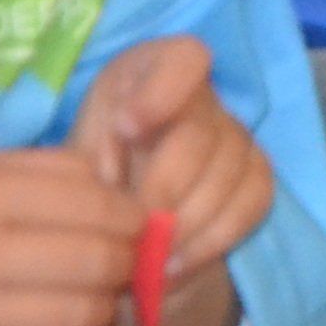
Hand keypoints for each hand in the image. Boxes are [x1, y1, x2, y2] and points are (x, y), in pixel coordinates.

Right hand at [0, 147, 140, 325]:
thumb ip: (55, 170)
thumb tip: (125, 191)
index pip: (94, 207)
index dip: (131, 215)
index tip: (138, 220)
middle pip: (98, 262)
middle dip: (127, 260)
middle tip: (125, 258)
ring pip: (86, 313)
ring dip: (106, 302)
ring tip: (96, 291)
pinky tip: (62, 321)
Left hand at [70, 37, 271, 280]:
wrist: (115, 220)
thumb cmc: (84, 179)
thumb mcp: (69, 166)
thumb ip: (87, 169)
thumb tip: (114, 193)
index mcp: (152, 72)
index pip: (183, 59)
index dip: (163, 90)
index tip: (127, 128)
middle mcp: (203, 96)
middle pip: (201, 130)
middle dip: (168, 184)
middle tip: (136, 228)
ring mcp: (236, 134)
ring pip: (230, 171)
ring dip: (188, 223)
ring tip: (149, 260)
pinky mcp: (256, 173)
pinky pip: (254, 200)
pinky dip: (214, 239)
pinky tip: (176, 266)